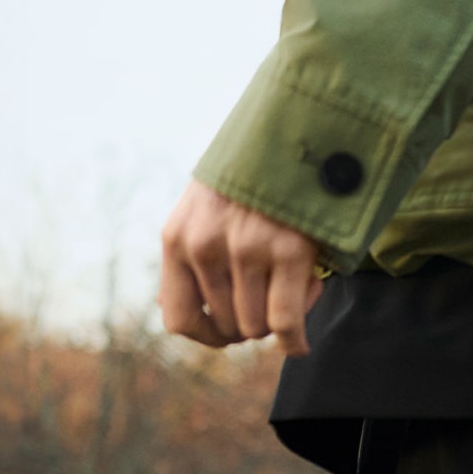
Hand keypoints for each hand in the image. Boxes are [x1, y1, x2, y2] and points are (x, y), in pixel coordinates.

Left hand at [157, 178, 320, 354]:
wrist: (294, 130)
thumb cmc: (251, 177)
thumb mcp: (202, 207)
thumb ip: (189, 254)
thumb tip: (173, 313)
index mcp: (177, 237)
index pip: (178, 318)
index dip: (207, 335)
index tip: (228, 331)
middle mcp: (205, 246)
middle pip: (226, 326)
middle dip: (250, 324)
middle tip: (271, 299)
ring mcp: (247, 249)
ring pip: (256, 327)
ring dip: (276, 323)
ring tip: (291, 289)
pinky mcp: (289, 250)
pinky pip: (285, 322)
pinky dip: (294, 341)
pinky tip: (300, 344)